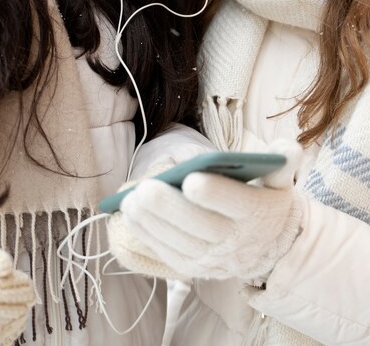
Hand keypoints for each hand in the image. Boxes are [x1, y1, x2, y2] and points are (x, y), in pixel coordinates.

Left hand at [109, 142, 303, 281]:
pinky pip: (167, 253)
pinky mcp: (195, 268)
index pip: (235, 203)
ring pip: (178, 241)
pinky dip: (147, 235)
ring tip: (130, 201)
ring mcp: (212, 259)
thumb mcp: (282, 181)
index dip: (214, 193)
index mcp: (256, 213)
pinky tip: (130, 216)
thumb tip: (286, 147)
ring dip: (151, 222)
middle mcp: (234, 240)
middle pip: (199, 225)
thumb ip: (284, 163)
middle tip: (145, 190)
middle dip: (169, 208)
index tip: (191, 179)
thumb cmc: (268, 203)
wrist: (271, 248)